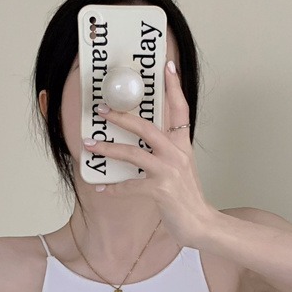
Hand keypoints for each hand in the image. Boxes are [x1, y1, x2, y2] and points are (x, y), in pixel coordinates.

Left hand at [81, 60, 215, 247]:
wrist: (202, 224)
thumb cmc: (187, 198)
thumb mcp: (181, 169)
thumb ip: (166, 153)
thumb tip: (141, 144)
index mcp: (182, 145)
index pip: (180, 109)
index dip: (174, 87)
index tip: (167, 66)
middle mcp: (177, 154)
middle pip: (146, 126)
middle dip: (121, 116)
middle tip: (102, 109)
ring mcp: (169, 171)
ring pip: (133, 153)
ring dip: (108, 149)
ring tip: (89, 145)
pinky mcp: (161, 190)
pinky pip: (130, 186)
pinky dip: (114, 188)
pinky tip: (101, 188)